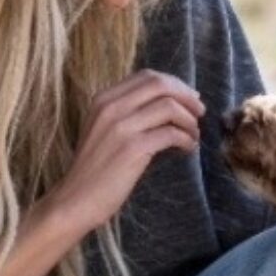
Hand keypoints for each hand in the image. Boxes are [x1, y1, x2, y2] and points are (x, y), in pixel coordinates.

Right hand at [44, 69, 203, 233]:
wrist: (76, 199)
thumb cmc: (95, 168)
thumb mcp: (104, 130)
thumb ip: (127, 112)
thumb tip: (169, 102)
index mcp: (103, 99)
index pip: (147, 76)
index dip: (175, 84)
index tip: (189, 99)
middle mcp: (111, 107)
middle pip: (161, 85)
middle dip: (187, 96)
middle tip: (199, 113)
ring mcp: (121, 127)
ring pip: (169, 107)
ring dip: (189, 120)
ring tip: (193, 135)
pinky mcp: (133, 149)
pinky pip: (171, 133)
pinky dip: (186, 139)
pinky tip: (187, 148)